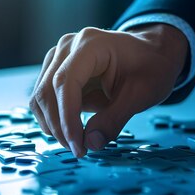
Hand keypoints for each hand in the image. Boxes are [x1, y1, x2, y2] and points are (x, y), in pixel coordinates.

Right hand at [30, 24, 187, 156]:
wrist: (152, 53)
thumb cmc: (151, 68)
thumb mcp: (140, 95)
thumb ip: (114, 119)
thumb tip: (91, 143)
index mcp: (91, 44)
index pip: (65, 83)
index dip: (67, 118)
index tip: (78, 145)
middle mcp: (68, 46)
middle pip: (47, 90)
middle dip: (59, 126)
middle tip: (79, 151)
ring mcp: (59, 56)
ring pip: (41, 96)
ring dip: (54, 125)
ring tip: (77, 143)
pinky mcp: (57, 69)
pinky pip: (46, 98)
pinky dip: (54, 119)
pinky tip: (73, 131)